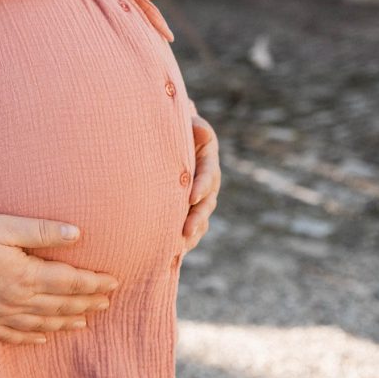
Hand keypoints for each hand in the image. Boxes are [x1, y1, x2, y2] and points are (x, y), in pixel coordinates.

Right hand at [0, 210, 120, 344]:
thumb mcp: (5, 225)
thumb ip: (42, 231)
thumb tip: (77, 234)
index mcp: (25, 276)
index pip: (70, 283)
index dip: (94, 283)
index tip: (113, 282)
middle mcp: (15, 301)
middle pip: (60, 306)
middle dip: (86, 303)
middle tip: (106, 301)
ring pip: (41, 324)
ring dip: (65, 322)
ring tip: (84, 321)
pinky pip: (13, 335)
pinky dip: (32, 337)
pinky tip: (44, 337)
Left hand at [182, 113, 220, 252]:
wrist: (170, 143)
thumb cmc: (179, 131)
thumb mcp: (189, 125)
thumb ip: (196, 128)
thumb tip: (200, 130)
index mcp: (208, 163)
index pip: (208, 176)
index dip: (202, 187)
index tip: (191, 197)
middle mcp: (207, 186)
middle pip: (206, 205)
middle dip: (197, 219)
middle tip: (186, 231)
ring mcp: (199, 201)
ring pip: (200, 220)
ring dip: (191, 234)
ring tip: (179, 247)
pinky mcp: (188, 211)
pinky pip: (190, 228)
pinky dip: (184, 241)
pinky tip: (173, 253)